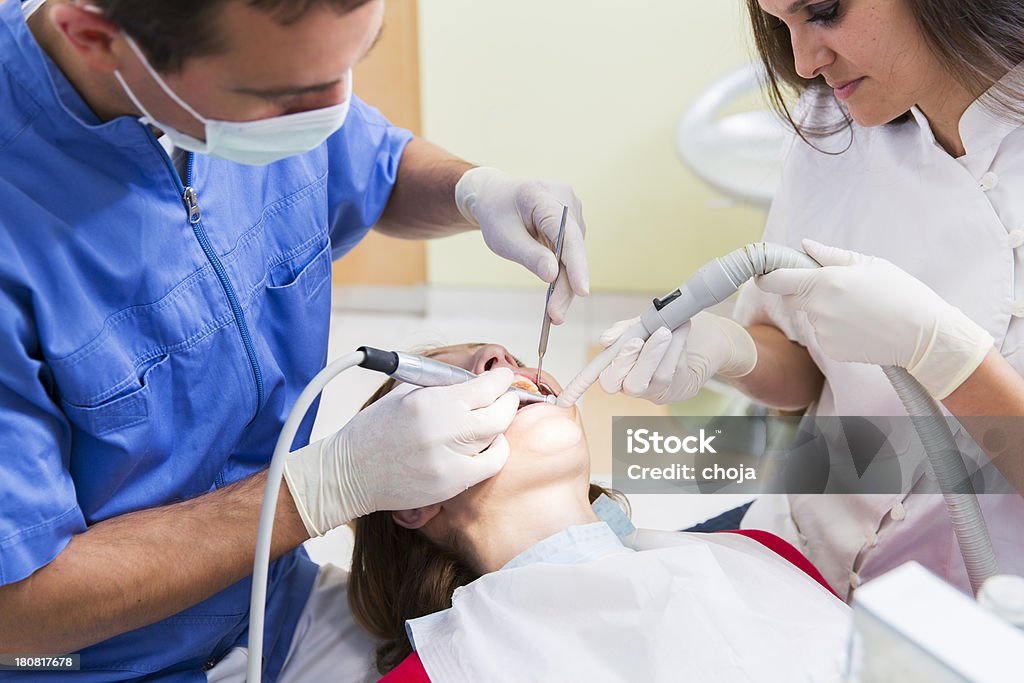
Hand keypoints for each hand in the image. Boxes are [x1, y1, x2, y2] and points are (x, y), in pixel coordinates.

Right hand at [283, 368, 518, 535]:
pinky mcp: (450, 484)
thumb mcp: (404, 394)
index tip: (503, 377)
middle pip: (499, 414)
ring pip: (496, 438)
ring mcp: (449, 461)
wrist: (349, 473)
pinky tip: (486, 445)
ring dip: (499, 426)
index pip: (485, 388)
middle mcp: (443, 431)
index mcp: (430, 402)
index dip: (500, 380)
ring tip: (492, 419)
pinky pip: (490, 465)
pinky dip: (495, 452)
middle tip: (506, 397)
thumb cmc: (374, 431)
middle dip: (507, 402)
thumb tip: (474, 381)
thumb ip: (441, 386)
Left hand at [455, 167, 588, 322]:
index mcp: (542, 196)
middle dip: (567, 286)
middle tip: (556, 317)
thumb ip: (529, 256)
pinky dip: (565, 276)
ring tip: (554, 313)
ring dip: (566, 285)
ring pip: (575, 255)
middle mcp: (565, 199)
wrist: (495, 199)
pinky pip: (572, 254)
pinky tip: (556, 296)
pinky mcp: (574, 224)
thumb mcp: (503, 238)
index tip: (582, 291)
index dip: (576, 264)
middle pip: (573, 249)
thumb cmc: (496, 216)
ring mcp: (573, 211)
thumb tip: (554, 276)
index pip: (566, 233)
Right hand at [597, 311, 756, 403]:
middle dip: (627, 360)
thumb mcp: (643, 324)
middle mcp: (635, 384)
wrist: (707, 336)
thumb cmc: (668, 329)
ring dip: (656, 352)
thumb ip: (624, 331)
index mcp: (620, 369)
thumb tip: (605, 340)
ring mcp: (656, 390)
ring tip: (666, 330)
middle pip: (624, 385)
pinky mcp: (678, 390)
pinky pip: (672, 372)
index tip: (607, 345)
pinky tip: (681, 330)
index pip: (605, 377)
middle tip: (638, 340)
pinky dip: (675, 349)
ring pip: (651, 378)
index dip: (592, 374)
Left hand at [756, 239, 993, 398]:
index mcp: (825, 281)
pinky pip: (823, 335)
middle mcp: (818, 307)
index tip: (766, 274)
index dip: (767, 276)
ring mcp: (823, 331)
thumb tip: (805, 245)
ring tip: (859, 309)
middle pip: (792, 298)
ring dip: (824, 311)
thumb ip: (831, 255)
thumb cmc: (900, 293)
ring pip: (811, 317)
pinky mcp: (830, 350)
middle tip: (836, 289)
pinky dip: (835, 330)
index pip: (776, 280)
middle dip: (804, 291)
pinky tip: (860, 326)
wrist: (924, 335)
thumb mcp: (869, 265)